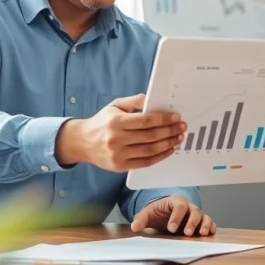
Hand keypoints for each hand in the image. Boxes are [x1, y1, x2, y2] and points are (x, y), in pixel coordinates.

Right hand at [55, 94, 185, 170]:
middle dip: (169, 131)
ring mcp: (118, 154)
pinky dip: (159, 157)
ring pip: (149, 150)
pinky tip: (168, 150)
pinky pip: (144, 163)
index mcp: (116, 121)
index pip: (146, 120)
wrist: (82, 142)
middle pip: (150, 136)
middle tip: (182, 127)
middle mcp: (117, 139)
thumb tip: (152, 98)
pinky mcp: (120, 166)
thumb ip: (134, 101)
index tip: (176, 117)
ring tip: (178, 138)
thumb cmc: (102, 122)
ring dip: (168, 144)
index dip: (163, 119)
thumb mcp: (114, 106)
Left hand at [131, 195, 215, 235]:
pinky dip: (211, 227)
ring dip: (204, 225)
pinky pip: (210, 223)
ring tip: (202, 234)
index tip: (171, 228)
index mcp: (175, 202)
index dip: (176, 217)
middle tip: (187, 233)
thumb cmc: (158, 213)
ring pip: (204, 217)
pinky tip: (210, 234)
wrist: (164, 215)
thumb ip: (141, 219)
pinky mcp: (200, 223)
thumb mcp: (148, 214)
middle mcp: (189, 207)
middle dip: (192, 222)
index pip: (179, 206)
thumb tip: (135, 227)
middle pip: (195, 211)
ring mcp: (196, 215)